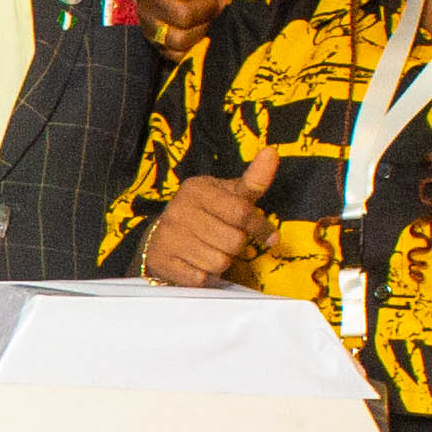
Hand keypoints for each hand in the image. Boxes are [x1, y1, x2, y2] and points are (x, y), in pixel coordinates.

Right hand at [142, 149, 286, 288]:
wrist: (160, 236)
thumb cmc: (204, 214)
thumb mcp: (227, 194)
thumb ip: (253, 180)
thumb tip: (272, 153)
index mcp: (197, 190)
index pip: (241, 212)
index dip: (260, 227)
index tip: (271, 237)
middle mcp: (179, 211)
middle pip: (233, 241)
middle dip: (237, 246)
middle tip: (228, 241)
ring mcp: (168, 237)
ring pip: (219, 262)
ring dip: (222, 263)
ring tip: (212, 252)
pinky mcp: (161, 261)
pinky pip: (200, 278)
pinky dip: (206, 276)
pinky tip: (198, 264)